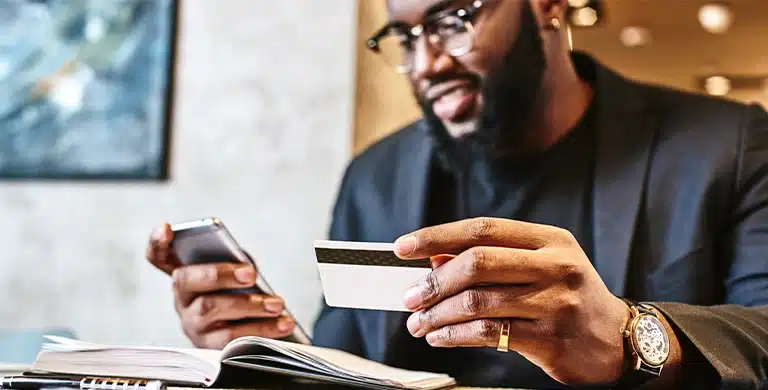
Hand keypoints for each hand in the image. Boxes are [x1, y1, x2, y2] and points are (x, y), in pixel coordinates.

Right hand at [146, 224, 295, 348]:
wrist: (248, 337)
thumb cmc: (241, 296)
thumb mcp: (237, 275)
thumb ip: (236, 264)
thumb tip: (248, 269)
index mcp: (186, 275)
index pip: (159, 256)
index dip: (157, 242)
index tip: (165, 228)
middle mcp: (182, 299)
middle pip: (188, 281)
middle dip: (220, 274)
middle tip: (251, 274)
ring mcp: (192, 324)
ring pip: (211, 311)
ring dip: (249, 306)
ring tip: (277, 304)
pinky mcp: (208, 348)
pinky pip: (231, 342)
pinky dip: (261, 331)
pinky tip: (283, 325)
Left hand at [394, 217, 631, 385]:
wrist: (616, 341)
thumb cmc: (568, 298)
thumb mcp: (539, 267)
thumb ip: (492, 260)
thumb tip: (434, 259)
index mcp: (550, 240)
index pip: (483, 229)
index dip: (438, 236)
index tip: (404, 247)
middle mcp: (556, 265)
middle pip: (478, 263)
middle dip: (434, 281)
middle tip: (410, 297)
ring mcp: (556, 302)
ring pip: (478, 301)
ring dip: (438, 313)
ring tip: (418, 322)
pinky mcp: (550, 338)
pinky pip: (488, 333)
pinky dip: (454, 335)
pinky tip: (440, 337)